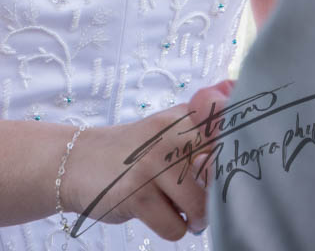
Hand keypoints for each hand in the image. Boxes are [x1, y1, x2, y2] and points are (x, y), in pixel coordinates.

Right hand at [60, 81, 234, 242]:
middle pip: (221, 174)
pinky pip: (175, 228)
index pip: (229, 131)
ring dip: (193, 217)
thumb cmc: (132, 149)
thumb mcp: (165, 124)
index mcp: (180, 117)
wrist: (77, 160)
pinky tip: (156, 212)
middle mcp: (168, 135)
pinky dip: (169, 227)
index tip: (232, 165)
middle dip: (216, 195)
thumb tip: (233, 85)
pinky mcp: (137, 195)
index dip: (238, 155)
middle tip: (201, 194)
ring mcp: (152, 164)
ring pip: (201, 208)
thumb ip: (200, 113)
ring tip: (177, 207)